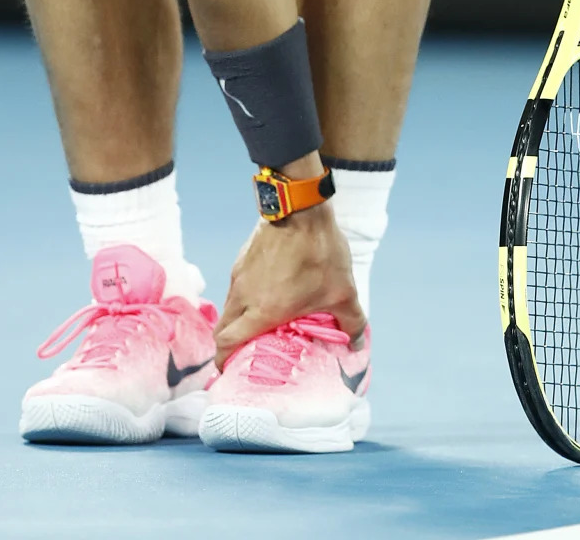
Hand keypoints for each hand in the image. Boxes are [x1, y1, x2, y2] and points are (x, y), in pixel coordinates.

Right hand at [213, 204, 365, 369]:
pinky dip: (245, 299)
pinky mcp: (242, 259)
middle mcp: (243, 297)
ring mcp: (239, 276)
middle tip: (247, 352)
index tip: (232, 372)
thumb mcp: (343, 291)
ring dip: (238, 321)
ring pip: (229, 308)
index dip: (224, 362)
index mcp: (261, 312)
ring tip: (261, 324)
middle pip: (222, 330)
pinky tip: (267, 294)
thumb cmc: (319, 253)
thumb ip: (352, 321)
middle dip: (230, 345)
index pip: (226, 344)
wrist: (301, 208)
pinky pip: (237, 287)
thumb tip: (357, 343)